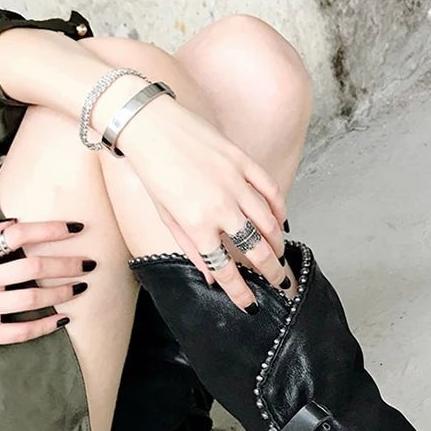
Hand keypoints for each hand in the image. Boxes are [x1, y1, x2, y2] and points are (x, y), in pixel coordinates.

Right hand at [0, 218, 93, 346]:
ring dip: (61, 293)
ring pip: (31, 299)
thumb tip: (10, 222)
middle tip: (90, 263)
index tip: (77, 228)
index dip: (50, 230)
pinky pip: (21, 331)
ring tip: (81, 287)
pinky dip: (45, 326)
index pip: (17, 234)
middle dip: (66, 264)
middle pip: (32, 267)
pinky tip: (64, 320)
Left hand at [117, 96, 288, 309]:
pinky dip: (280, 211)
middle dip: (271, 273)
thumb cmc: (152, 171)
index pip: (225, 269)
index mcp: (196, 225)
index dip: (240, 292)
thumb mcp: (165, 215)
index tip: (250, 305)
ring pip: (269, 224)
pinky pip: (271, 192)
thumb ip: (190, 247)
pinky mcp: (243, 162)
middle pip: (256, 251)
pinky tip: (281, 223)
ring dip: (278, 245)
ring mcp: (235, 184)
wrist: (149, 125)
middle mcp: (220, 208)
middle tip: (278, 284)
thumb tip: (210, 275)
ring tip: (279, 255)